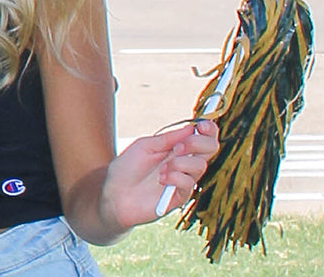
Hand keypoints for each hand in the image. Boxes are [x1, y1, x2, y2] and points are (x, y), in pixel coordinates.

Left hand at [102, 119, 220, 226]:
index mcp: (178, 148)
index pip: (203, 137)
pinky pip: (188, 183)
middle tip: (178, 147)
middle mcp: (185, 163)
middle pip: (210, 149)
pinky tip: (161, 179)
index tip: (201, 126)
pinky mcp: (180, 197)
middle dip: (197, 143)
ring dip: (179, 162)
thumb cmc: (127, 168)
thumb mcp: (145, 146)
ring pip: (199, 165)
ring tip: (161, 169)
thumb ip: (168, 139)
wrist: (113, 193)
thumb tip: (191, 127)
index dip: (209, 129)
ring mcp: (184, 180)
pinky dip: (174, 177)